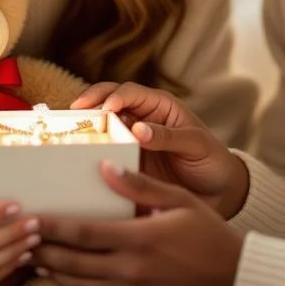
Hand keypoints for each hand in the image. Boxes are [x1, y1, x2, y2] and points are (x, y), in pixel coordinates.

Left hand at [32, 161, 244, 285]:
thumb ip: (139, 186)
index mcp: (140, 239)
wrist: (233, 277)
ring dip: (52, 272)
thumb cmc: (208, 233)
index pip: (83, 232)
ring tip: (32, 258)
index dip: (52, 227)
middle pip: (72, 262)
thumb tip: (105, 166)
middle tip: (19, 239)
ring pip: (79, 285)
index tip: (31, 218)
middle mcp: (131, 269)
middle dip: (42, 250)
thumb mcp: (178, 200)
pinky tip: (61, 277)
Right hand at [72, 82, 248, 217]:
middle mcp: (140, 119)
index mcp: (159, 106)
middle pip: (107, 102)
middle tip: (71, 113)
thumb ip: (169, 136)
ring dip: (84, 127)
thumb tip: (138, 129)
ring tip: (66, 133)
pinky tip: (76, 158)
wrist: (218, 194)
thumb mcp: (196, 145)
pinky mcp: (125, 163)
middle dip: (88, 104)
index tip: (104, 110)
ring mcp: (130, 141)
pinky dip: (89, 152)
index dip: (114, 96)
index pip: (130, 92)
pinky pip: (103, 154)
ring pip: (101, 127)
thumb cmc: (211, 161)